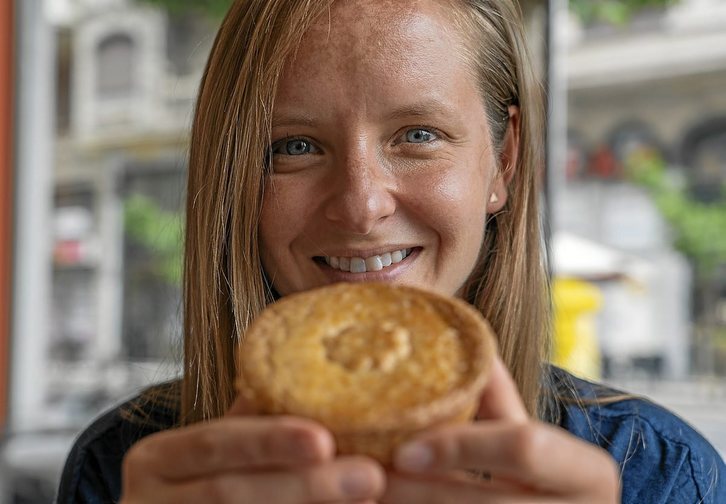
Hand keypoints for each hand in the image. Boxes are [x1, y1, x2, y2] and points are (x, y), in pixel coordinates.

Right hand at [120, 396, 384, 502]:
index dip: (267, 441)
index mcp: (154, 461)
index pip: (212, 444)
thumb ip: (251, 424)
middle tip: (368, 477)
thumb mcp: (214, 450)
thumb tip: (314, 383)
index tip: (324, 440)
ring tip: (367, 500)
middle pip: (228, 495)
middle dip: (304, 487)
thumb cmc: (203, 482)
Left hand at [382, 358, 619, 502]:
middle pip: (481, 502)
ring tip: (362, 494)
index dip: (461, 445)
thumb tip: (462, 338)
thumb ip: (497, 398)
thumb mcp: (533, 442)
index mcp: (589, 474)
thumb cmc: (549, 486)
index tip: (404, 449)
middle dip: (414, 492)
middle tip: (361, 475)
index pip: (523, 446)